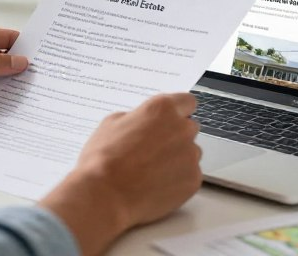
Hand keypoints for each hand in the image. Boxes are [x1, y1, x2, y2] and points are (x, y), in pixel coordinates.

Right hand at [40, 93, 201, 255]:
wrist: (105, 196)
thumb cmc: (104, 160)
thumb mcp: (111, 124)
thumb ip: (137, 118)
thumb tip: (143, 123)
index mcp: (162, 109)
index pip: (186, 102)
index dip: (178, 112)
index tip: (171, 120)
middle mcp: (182, 128)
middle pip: (188, 128)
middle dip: (175, 136)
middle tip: (153, 149)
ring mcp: (190, 155)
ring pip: (190, 152)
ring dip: (177, 158)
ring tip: (151, 171)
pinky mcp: (193, 180)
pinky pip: (190, 175)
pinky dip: (178, 179)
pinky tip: (156, 184)